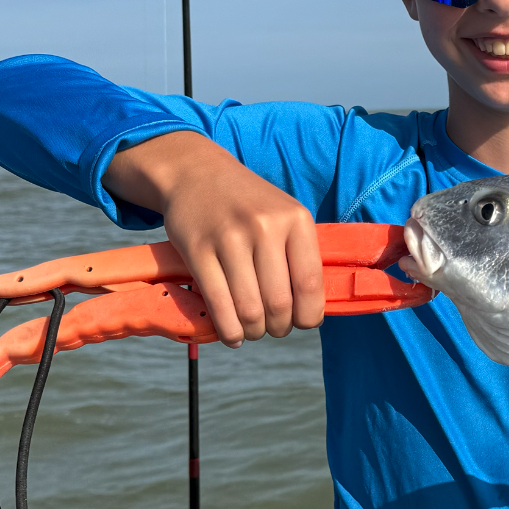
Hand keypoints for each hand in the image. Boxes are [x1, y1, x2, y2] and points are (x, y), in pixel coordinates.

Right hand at [103, 131, 325, 346]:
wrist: (198, 174)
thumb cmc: (248, 204)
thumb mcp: (285, 215)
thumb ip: (300, 256)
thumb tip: (310, 312)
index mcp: (295, 220)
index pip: (309, 284)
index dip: (308, 316)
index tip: (301, 323)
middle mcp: (265, 227)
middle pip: (279, 303)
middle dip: (278, 328)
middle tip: (273, 328)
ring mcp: (229, 238)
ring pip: (249, 309)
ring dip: (253, 331)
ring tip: (252, 329)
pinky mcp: (198, 250)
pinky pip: (218, 304)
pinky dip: (228, 330)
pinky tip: (233, 334)